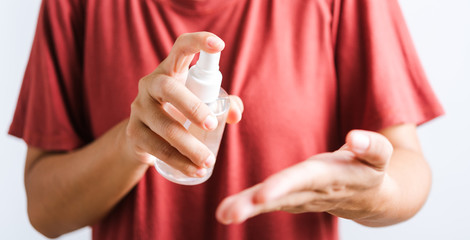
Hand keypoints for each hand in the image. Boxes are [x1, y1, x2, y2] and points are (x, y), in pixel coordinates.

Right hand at [125, 32, 243, 176]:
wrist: (144, 138)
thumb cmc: (180, 114)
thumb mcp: (200, 105)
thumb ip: (221, 104)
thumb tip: (235, 114)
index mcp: (170, 71)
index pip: (181, 48)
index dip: (199, 42)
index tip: (220, 44)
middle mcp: (150, 85)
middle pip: (168, 88)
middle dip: (193, 107)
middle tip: (213, 126)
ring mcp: (138, 108)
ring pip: (165, 126)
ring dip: (190, 147)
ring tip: (209, 161)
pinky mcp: (133, 132)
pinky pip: (157, 148)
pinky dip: (179, 162)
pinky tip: (194, 171)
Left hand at [216, 130, 393, 223]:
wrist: (371, 198)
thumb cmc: (370, 169)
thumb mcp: (381, 155)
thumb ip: (371, 146)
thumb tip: (355, 138)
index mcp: (331, 176)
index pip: (304, 180)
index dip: (284, 186)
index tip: (263, 196)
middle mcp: (312, 190)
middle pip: (280, 196)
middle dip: (254, 204)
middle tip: (227, 213)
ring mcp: (301, 197)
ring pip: (270, 203)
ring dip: (245, 208)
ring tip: (222, 214)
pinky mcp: (293, 198)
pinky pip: (268, 202)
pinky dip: (248, 205)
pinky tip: (227, 210)